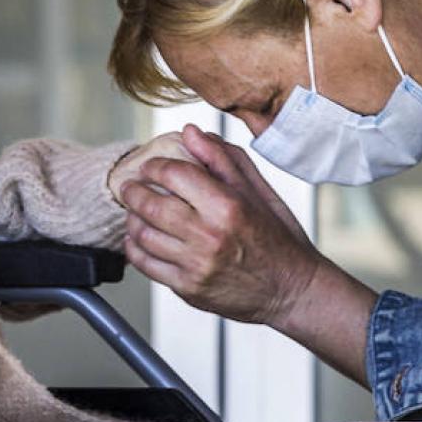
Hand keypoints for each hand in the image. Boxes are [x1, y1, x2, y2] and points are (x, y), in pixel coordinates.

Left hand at [119, 124, 325, 325]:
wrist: (291, 289)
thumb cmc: (278, 238)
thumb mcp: (258, 191)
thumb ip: (222, 159)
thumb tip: (190, 132)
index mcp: (228, 206)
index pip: (174, 174)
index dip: (154, 166)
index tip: (150, 167)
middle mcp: (210, 235)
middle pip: (151, 205)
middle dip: (133, 191)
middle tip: (130, 187)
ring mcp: (197, 265)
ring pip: (143, 235)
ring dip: (132, 218)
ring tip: (135, 211)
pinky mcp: (189, 289)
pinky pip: (146, 265)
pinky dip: (135, 248)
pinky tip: (140, 239)